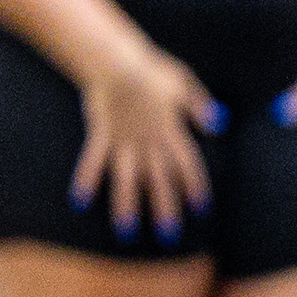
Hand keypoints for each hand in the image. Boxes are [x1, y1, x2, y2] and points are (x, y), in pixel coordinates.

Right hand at [73, 40, 220, 239]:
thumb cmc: (152, 69)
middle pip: (159, 180)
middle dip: (164, 208)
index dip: (194, 186)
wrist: (116, 61)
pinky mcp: (100, 135)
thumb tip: (216, 124)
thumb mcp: (184, 83)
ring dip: (126, 206)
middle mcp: (148, 141)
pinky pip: (92, 161)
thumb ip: (199, 106)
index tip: (201, 208)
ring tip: (127, 231)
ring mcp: (122, 141)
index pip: (187, 165)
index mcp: (171, 130)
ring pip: (126, 179)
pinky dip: (86, 179)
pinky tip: (80, 201)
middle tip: (169, 235)